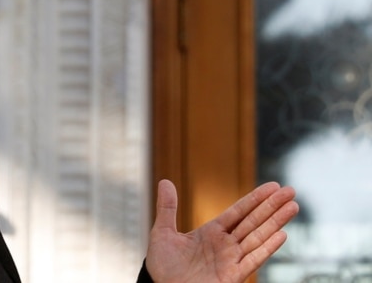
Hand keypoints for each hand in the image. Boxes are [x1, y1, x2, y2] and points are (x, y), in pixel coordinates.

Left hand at [146, 179, 298, 282]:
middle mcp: (226, 244)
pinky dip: (267, 248)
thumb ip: (167, 208)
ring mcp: (231, 260)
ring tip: (293, 206)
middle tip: (291, 190)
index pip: (238, 212)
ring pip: (258, 237)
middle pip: (253, 221)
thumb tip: (165, 181)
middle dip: (272, 206)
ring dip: (276, 222)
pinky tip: (281, 235)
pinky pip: (253, 260)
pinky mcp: (232, 276)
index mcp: (212, 232)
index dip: (256, 199)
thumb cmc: (164, 266)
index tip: (273, 186)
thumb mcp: (162, 233)